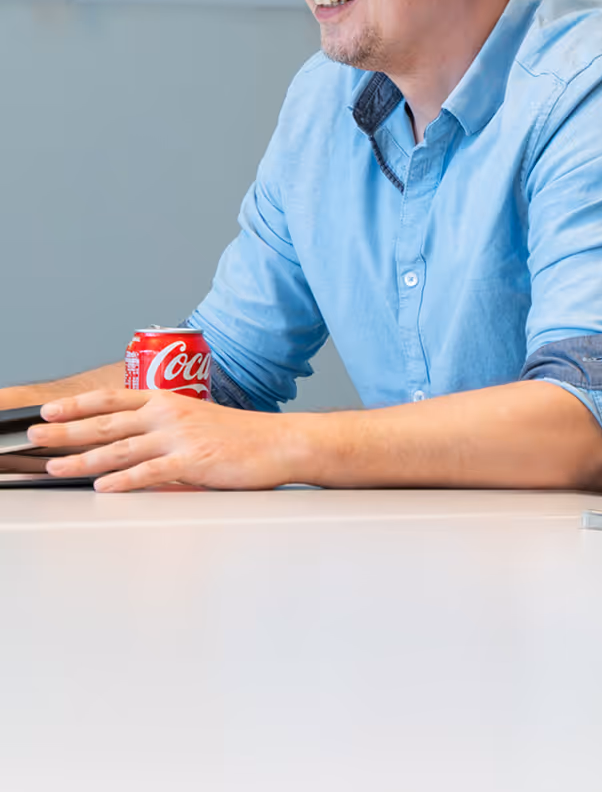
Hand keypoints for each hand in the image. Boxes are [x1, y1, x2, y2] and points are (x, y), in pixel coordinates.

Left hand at [29, 389, 300, 491]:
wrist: (282, 442)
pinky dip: (124, 479)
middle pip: (107, 423)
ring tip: (54, 465)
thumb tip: (132, 448)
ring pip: (121, 448)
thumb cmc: (244, 435)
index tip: (50, 409)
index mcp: (170, 401)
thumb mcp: (198, 421)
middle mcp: (171, 414)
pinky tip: (104, 486)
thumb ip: (164, 430)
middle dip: (66, 429)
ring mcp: (181, 437)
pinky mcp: (193, 461)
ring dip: (83, 458)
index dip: (79, 404)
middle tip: (35, 435)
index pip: (114, 399)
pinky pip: (151, 472)